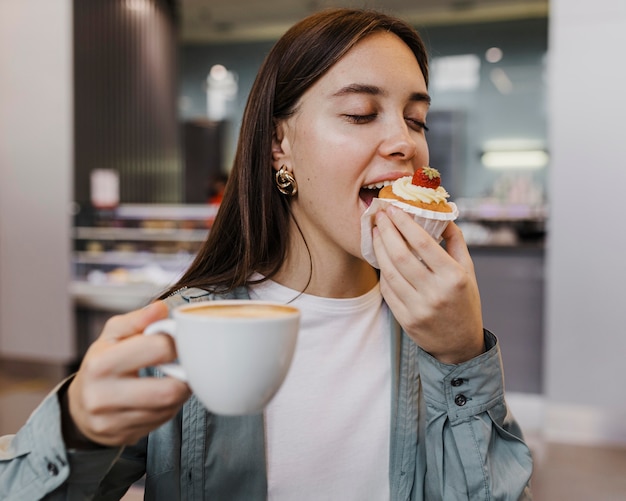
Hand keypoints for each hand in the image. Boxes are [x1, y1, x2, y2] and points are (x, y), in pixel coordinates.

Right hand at [64, 301, 191, 446]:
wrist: (79, 406)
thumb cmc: (102, 363)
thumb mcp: (112, 335)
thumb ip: (137, 320)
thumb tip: (161, 309)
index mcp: (101, 363)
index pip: (158, 350)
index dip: (178, 342)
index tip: (182, 340)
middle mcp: (103, 396)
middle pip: (169, 390)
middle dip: (186, 376)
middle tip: (188, 364)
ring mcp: (112, 421)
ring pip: (169, 408)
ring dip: (180, 392)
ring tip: (175, 378)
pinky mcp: (123, 436)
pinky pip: (162, 421)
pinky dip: (170, 406)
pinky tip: (162, 395)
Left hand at [372, 206, 483, 363]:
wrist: (460, 345)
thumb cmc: (464, 301)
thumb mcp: (468, 271)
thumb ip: (455, 242)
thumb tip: (441, 214)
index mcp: (453, 277)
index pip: (423, 243)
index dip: (404, 224)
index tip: (393, 209)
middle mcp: (435, 293)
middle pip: (401, 255)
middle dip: (386, 232)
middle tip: (379, 216)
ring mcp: (418, 308)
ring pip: (389, 272)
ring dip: (379, 249)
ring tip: (376, 233)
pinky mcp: (405, 319)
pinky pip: (387, 290)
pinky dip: (381, 271)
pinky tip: (379, 256)